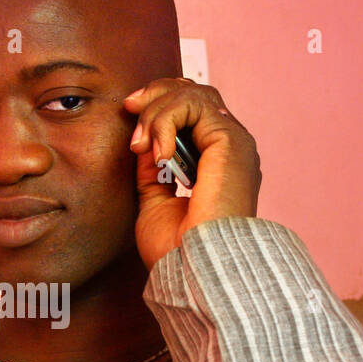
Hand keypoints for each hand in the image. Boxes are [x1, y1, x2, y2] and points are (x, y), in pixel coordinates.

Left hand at [124, 78, 260, 270]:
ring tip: (141, 146)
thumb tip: (143, 139)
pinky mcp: (231, 141)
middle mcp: (228, 149)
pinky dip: (165, 121)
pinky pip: (192, 105)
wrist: (193, 269)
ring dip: (156, 112)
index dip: (160, 102)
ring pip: (192, 94)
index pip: (193, 110)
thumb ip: (152, 170)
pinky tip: (158, 154)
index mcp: (215, 163)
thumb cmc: (178, 250)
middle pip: (196, 91)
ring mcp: (233, 143)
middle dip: (157, 93)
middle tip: (130, 108)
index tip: (129, 112)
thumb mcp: (155, 201)